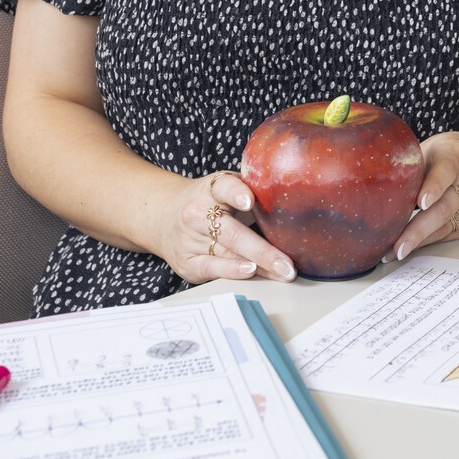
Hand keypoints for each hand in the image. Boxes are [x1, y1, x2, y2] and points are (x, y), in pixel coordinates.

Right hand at [149, 170, 295, 284]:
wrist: (163, 215)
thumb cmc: (208, 200)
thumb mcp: (224, 186)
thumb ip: (252, 190)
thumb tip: (296, 199)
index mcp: (211, 189)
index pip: (224, 187)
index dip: (237, 193)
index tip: (250, 202)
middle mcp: (197, 213)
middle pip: (232, 234)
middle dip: (263, 251)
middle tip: (289, 264)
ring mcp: (190, 239)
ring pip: (228, 255)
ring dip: (259, 266)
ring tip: (282, 272)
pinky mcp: (187, 261)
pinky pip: (212, 268)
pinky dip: (232, 271)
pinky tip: (250, 272)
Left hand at [393, 131, 458, 259]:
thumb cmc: (452, 155)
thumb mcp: (434, 148)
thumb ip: (413, 165)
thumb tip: (375, 187)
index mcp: (456, 152)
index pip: (446, 170)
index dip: (433, 186)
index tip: (420, 203)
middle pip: (444, 207)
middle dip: (418, 229)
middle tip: (396, 246)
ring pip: (446, 225)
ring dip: (419, 241)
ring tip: (395, 251)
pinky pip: (450, 233)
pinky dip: (429, 241)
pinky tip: (412, 246)